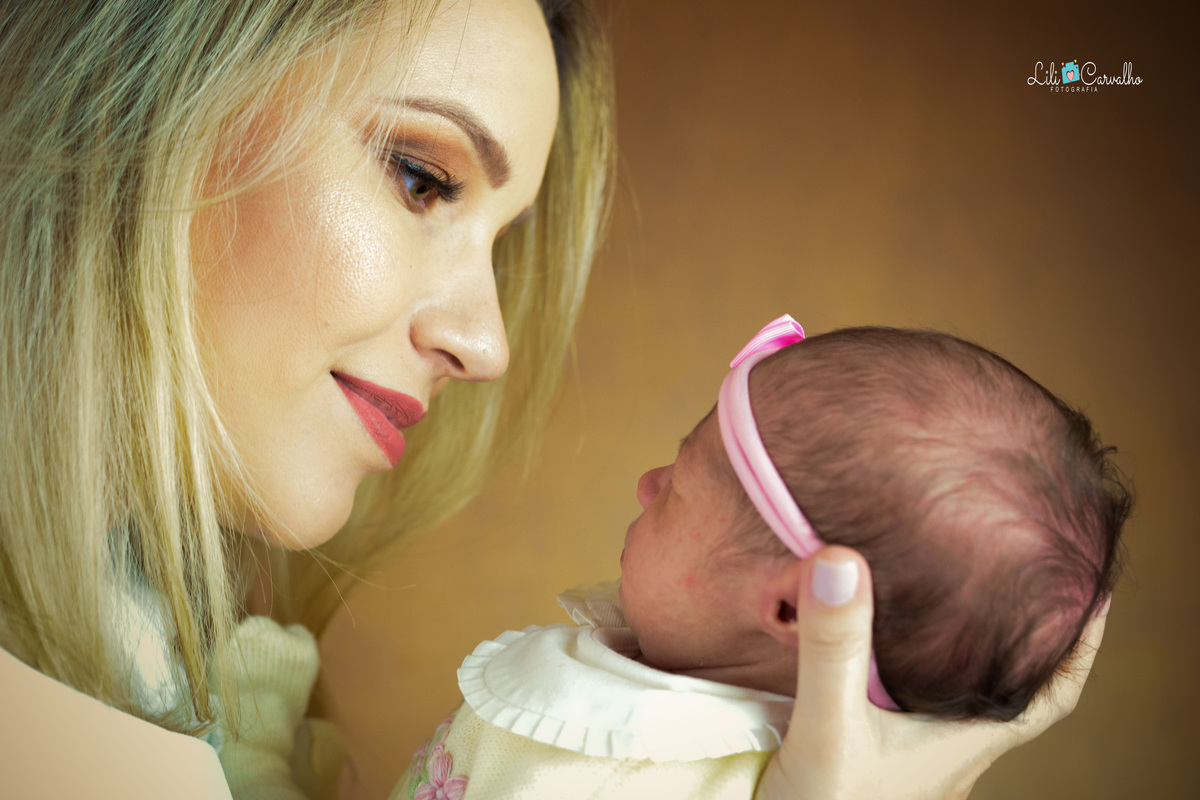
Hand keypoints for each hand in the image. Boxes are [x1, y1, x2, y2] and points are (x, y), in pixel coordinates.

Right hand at [756, 546, 1107, 799]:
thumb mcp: (829, 729)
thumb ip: (836, 652)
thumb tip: (842, 562)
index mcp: (963, 740)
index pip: (1050, 694)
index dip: (1078, 643)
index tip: (1092, 590)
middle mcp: (948, 747)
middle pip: (1006, 685)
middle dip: (1017, 632)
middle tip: (1015, 571)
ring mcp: (912, 755)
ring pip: (954, 692)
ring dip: (958, 648)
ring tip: (952, 592)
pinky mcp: (874, 754)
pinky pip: (906, 699)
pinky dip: (904, 664)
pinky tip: (878, 642)